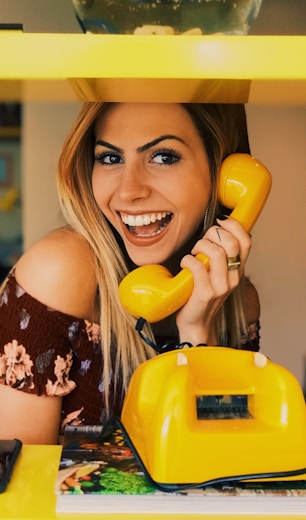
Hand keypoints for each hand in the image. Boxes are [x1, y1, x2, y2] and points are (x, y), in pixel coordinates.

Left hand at [176, 217, 250, 344]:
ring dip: (200, 246)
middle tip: (202, 241)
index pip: (246, 241)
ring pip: (217, 252)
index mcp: (237, 270)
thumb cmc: (203, 294)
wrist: (196, 324)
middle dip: (213, 234)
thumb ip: (221, 256)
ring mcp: (220, 286)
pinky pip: (197, 266)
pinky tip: (185, 263)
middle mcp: (233, 278)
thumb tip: (215, 230)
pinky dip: (188, 260)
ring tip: (193, 253)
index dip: (234, 226)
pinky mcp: (205, 293)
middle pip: (231, 243)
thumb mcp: (218, 274)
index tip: (220, 223)